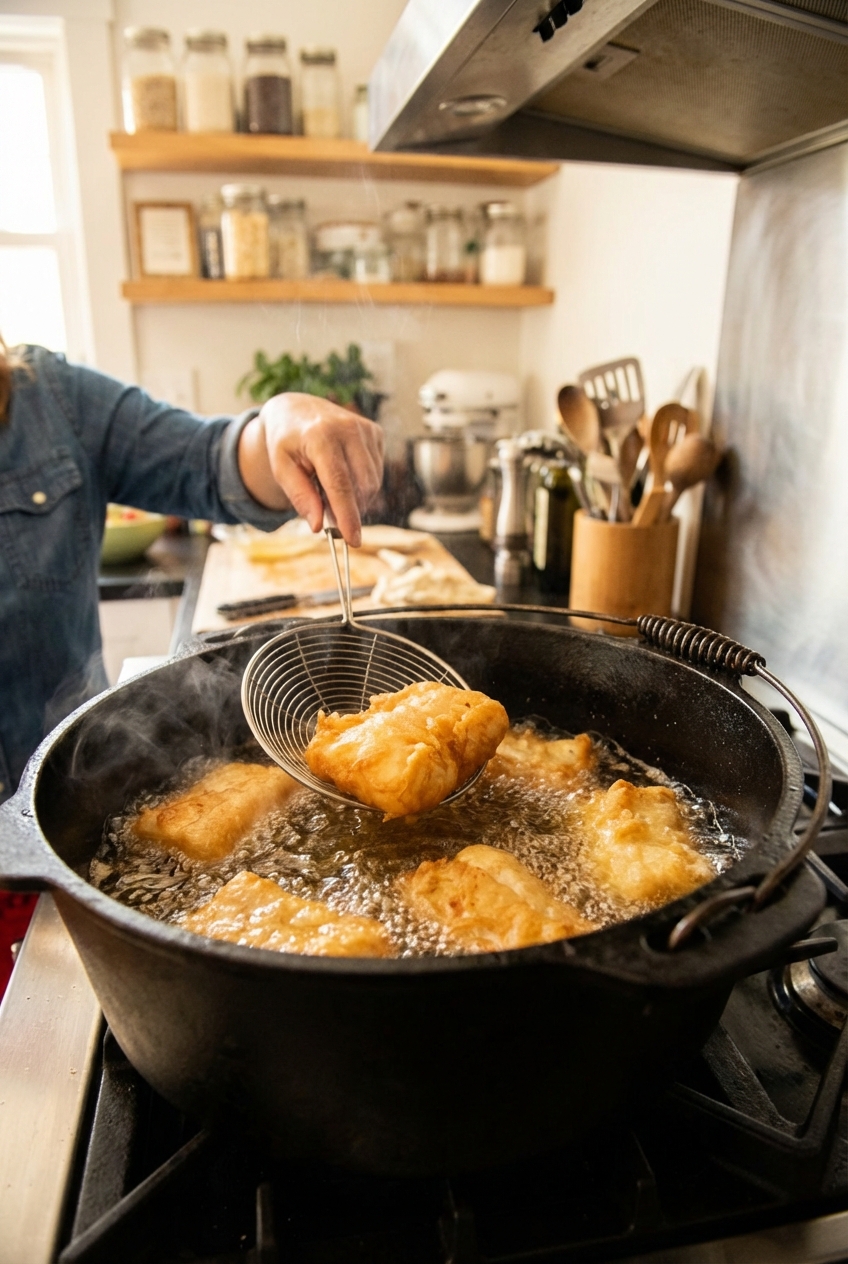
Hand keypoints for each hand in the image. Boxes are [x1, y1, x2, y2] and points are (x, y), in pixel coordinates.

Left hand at [237, 392, 383, 546]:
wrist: (297, 409)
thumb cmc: (287, 441)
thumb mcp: (281, 468)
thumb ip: (300, 496)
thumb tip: (318, 526)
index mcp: (320, 436)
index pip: (339, 484)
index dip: (348, 515)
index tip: (353, 540)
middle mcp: (347, 429)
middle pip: (362, 486)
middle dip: (350, 509)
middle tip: (329, 514)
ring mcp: (365, 429)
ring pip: (373, 482)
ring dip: (355, 497)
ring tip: (329, 487)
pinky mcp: (375, 432)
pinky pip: (376, 472)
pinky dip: (362, 483)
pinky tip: (344, 473)